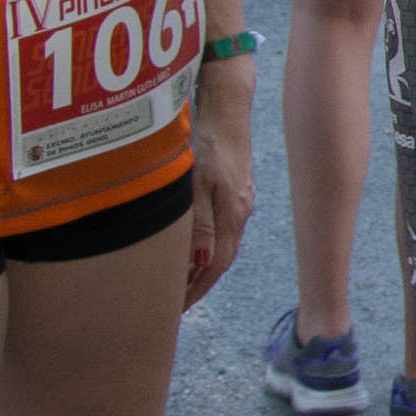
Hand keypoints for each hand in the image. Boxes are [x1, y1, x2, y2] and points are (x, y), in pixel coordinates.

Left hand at [180, 54, 257, 307]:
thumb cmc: (208, 141)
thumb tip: (200, 265)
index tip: (176, 309)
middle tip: (175, 304)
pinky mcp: (237, 189)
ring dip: (203, 267)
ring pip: (222, 245)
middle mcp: (240, 213)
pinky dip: (208, 245)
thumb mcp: (198, 184)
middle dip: (199, 285)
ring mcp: (241, 201)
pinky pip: (223, 229)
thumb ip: (199, 225)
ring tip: (182, 281)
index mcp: (232, 216)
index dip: (195, 290)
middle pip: (219, 261)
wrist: (229, 106)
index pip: (213, 267)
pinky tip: (196, 246)